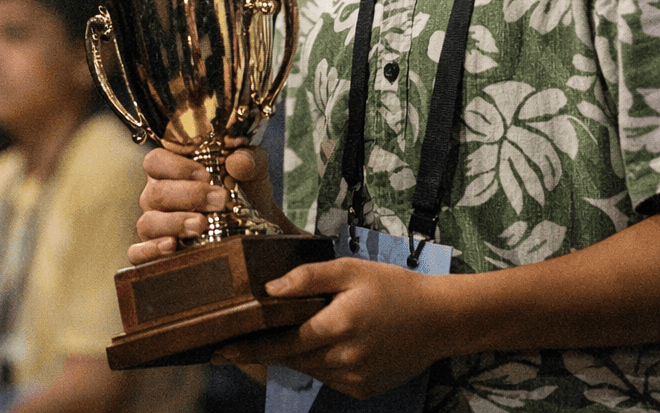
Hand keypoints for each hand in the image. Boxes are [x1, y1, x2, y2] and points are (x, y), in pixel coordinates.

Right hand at [128, 145, 278, 264]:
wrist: (255, 225)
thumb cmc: (243, 190)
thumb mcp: (251, 169)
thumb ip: (247, 159)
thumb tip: (237, 162)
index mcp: (170, 170)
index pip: (155, 161)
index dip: (176, 166)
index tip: (206, 174)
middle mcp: (156, 195)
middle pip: (156, 193)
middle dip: (189, 196)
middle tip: (219, 201)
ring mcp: (154, 224)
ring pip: (148, 221)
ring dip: (175, 223)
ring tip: (202, 225)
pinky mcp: (155, 251)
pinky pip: (138, 253)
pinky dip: (151, 250)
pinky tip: (172, 246)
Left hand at [218, 258, 448, 398]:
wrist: (440, 319)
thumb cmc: (395, 287)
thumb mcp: (352, 270)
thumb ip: (308, 278)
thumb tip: (268, 289)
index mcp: (337, 326)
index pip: (279, 342)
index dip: (247, 347)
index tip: (219, 350)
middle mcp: (343, 359)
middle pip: (290, 358)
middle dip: (263, 352)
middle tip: (234, 346)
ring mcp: (353, 379)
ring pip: (308, 369)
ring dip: (295, 354)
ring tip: (294, 332)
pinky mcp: (362, 389)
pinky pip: (328, 378)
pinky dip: (320, 362)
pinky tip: (329, 344)